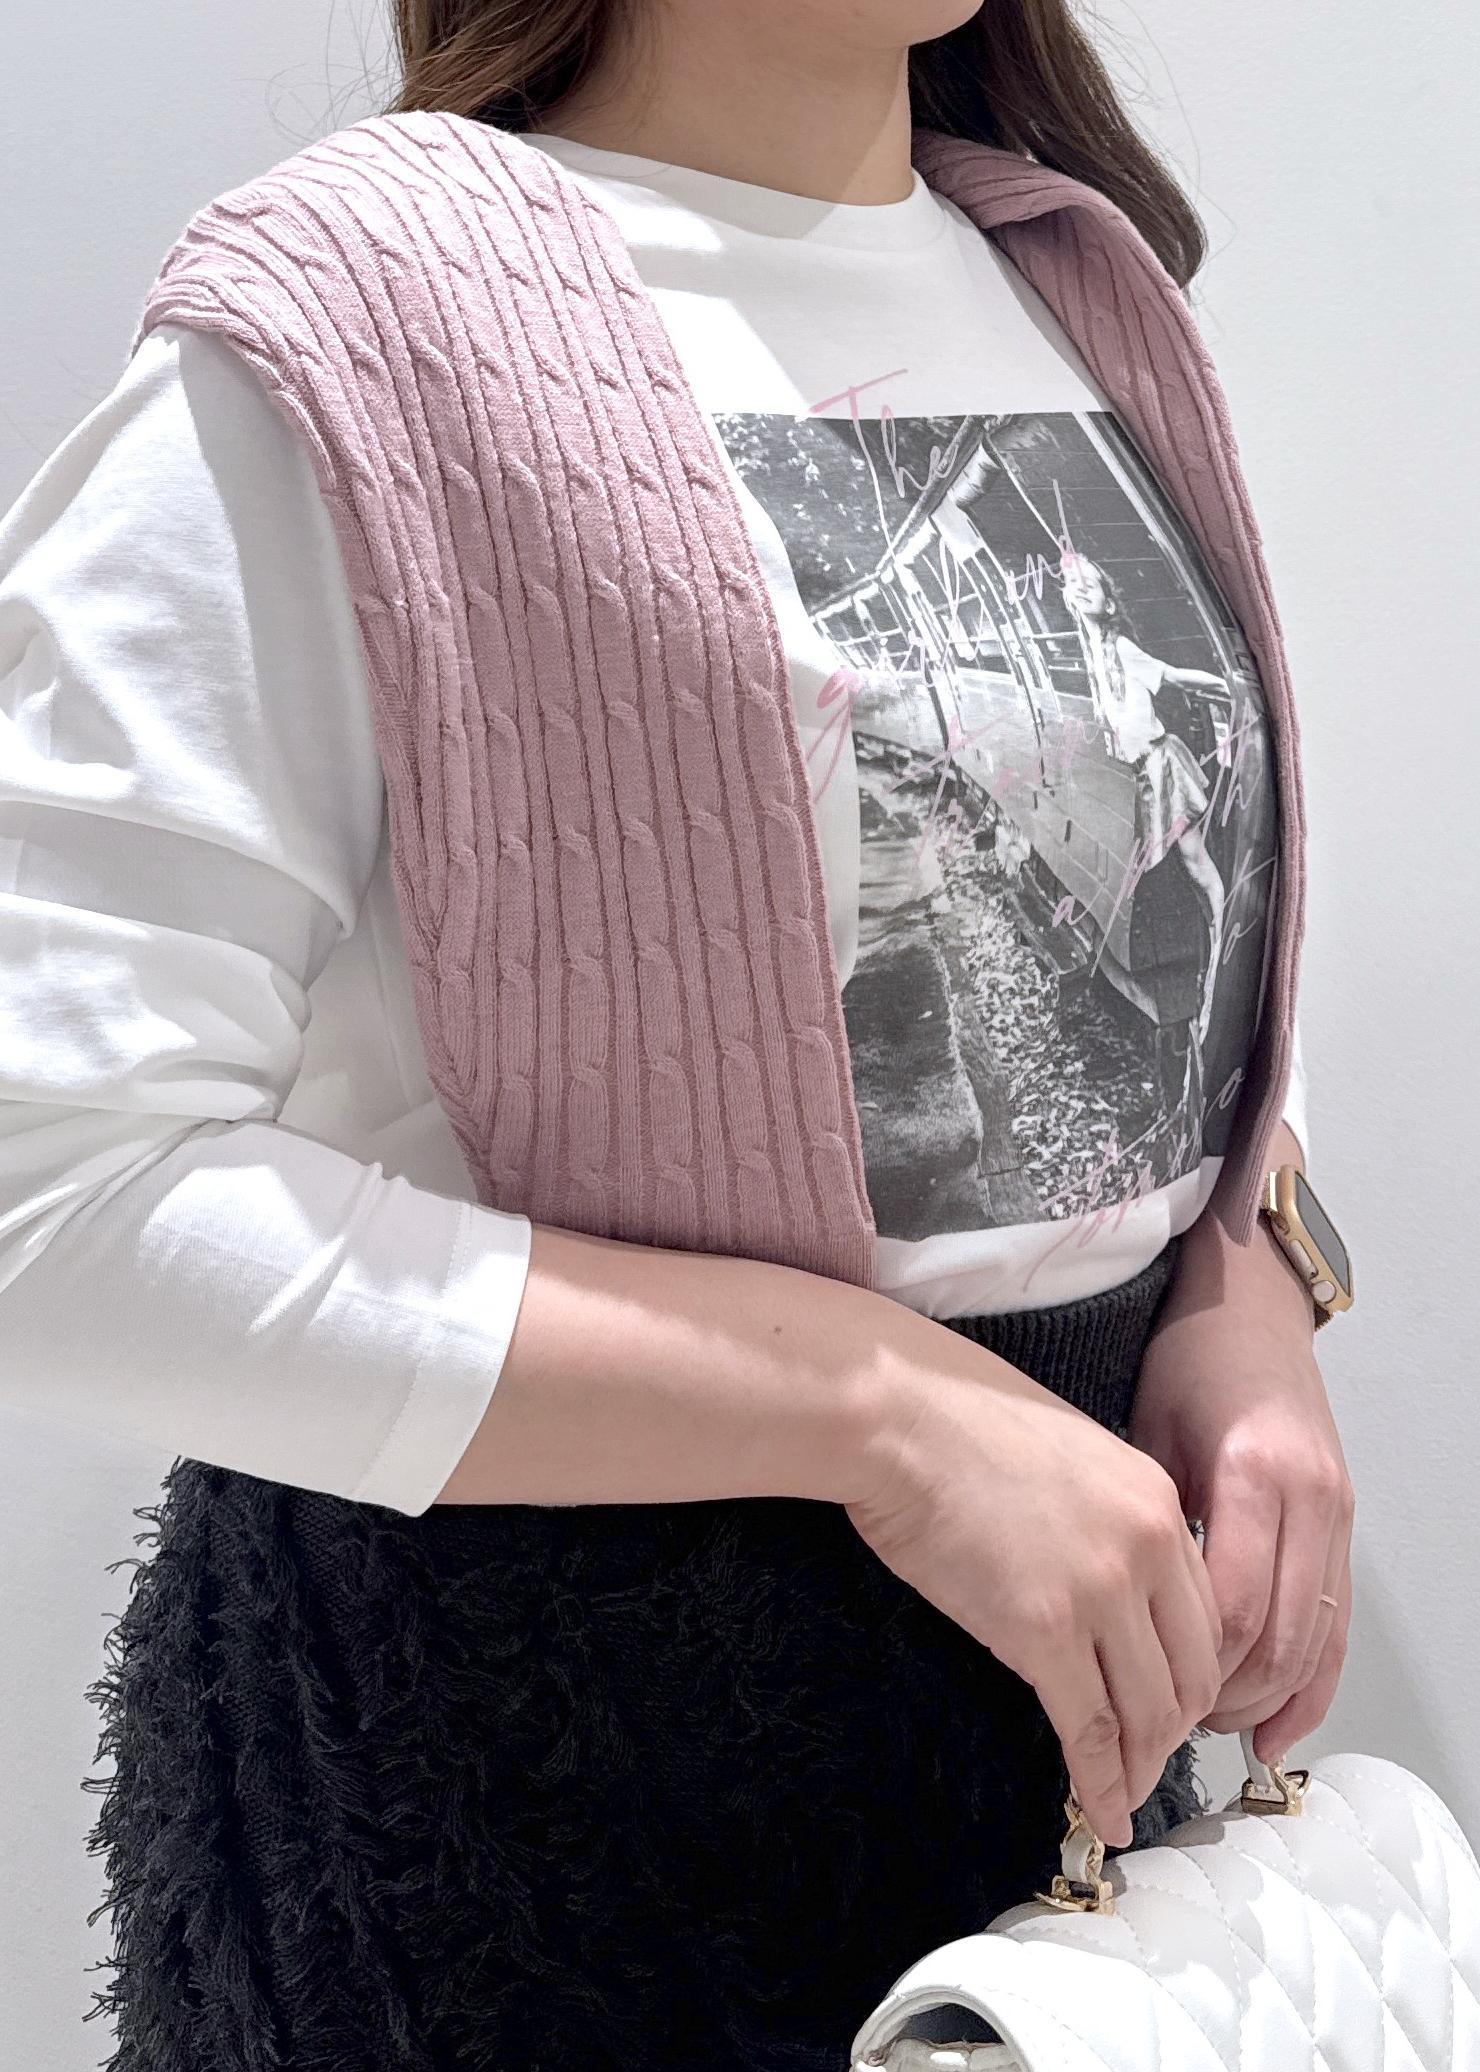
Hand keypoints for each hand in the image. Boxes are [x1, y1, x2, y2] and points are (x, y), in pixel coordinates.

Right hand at [846, 1330, 1223, 1849]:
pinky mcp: (1041, 1629)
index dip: (1190, 1673)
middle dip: (1173, 1732)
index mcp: (1155, 1499)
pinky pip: (1089, 1728)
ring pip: (1149, 1712)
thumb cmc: (953, 1418)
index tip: (1167, 1703)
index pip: (1206, 1613)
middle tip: (1148, 1761)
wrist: (893, 1414)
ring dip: (1140, 1767)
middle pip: (1193, 1672)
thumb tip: (1096, 1568)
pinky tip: (1100, 1810)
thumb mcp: (1067, 1449)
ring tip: (1122, 1797)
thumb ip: (1102, 1510)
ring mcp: (1099, 1590)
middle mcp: (1147, 1546)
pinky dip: (1101, 1782)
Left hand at [1128, 1167, 1354, 1765]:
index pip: (1234, 1605)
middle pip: (1277, 1639)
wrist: (1252, 1309)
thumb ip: (1146, 1519)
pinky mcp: (1342, 1527)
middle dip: (1222, 1697)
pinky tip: (1278, 1728)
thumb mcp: (1147, 1430)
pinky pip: (1337, 1628)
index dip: (1190, 1666)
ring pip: (1313, 1644)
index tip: (1142, 1692)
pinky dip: (1311, 1687)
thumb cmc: (1191, 1357)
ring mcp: (1336, 1516)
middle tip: (1164, 1727)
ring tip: (1205, 1729)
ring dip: (1263, 1700)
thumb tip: (1117, 1612)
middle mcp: (1310, 1500)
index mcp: (1255, 1473)